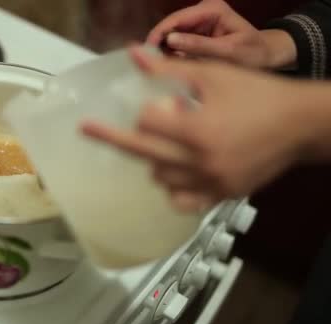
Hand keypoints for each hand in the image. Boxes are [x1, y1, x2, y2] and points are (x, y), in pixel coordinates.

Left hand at [81, 48, 312, 210]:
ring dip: (152, 159)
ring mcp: (211, 183)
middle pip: (143, 153)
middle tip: (88, 130)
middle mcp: (201, 162)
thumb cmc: (259, 96)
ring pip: (160, 177)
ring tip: (162, 144)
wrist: (302, 124)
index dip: (144, 111)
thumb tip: (135, 55)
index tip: (146, 105)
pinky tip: (173, 173)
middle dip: (114, 138)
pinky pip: (182, 201)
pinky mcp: (221, 195)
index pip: (147, 124)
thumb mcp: (214, 75)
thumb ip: (169, 69)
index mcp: (198, 130)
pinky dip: (172, 188)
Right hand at [147, 0, 295, 69]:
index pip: (177, 18)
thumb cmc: (253, 53)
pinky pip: (177, 41)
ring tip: (157, 68)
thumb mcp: (228, 52)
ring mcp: (198, 20)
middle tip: (149, 64)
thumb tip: (171, 40)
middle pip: (171, 25)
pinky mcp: (196, 32)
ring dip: (163, 50)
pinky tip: (168, 66)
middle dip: (159, 43)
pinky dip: (172, 53)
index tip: (146, 52)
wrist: (266, 56)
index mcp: (212, 9)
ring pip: (171, 34)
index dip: (159, 34)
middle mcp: (203, 10)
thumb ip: (200, 46)